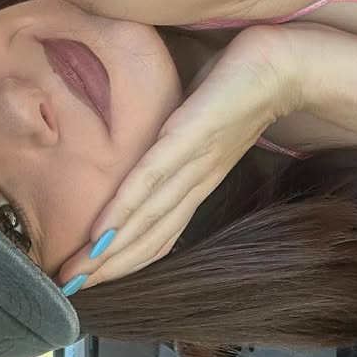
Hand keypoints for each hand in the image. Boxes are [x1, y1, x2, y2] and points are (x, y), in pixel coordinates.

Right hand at [57, 26, 301, 289]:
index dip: (123, 258)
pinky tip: (101, 231)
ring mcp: (195, 162)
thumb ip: (174, 137)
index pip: (158, 231)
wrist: (288, 67)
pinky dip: (124, 209)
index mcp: (198, 180)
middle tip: (68, 289)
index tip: (89, 278)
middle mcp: (195, 182)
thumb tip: (146, 141)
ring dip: (109, 251)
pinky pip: (152, 178)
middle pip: (147, 236)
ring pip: (147, 218)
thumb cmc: (240, 86)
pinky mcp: (192, 136)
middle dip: (106, 266)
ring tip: (77, 274)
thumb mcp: (200, 118)